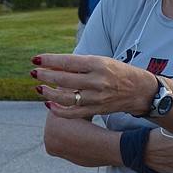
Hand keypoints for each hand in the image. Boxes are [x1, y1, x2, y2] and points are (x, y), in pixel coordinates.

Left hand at [32, 53, 149, 117]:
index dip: (49, 60)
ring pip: (65, 98)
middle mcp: (97, 81)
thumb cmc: (116, 71)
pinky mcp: (95, 110)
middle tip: (34, 73)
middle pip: (63, 80)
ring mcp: (96, 98)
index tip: (36, 59)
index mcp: (97, 64)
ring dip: (48, 93)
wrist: (138, 90)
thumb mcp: (100, 61)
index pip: (68, 62)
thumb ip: (78, 64)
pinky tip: (48, 103)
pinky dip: (58, 110)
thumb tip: (52, 66)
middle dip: (45, 76)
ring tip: (39, 87)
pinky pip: (72, 113)